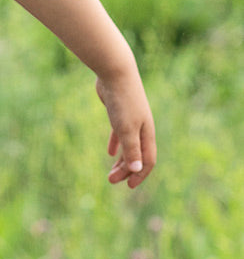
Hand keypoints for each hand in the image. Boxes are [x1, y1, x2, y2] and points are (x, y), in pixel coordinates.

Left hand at [96, 73, 155, 188]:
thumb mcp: (126, 128)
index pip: (147, 160)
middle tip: (111, 181)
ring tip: (110, 173)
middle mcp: (141, 127)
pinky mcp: (118, 112)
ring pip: (128, 145)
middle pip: (137, 155)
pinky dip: (116, 144)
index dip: (140, 174)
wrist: (115, 72)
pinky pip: (119, 133)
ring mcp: (130, 119)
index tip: (128, 186)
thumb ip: (132, 149)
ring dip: (121, 160)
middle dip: (126, 170)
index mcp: (146, 133)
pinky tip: (110, 152)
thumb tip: (137, 171)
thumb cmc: (122, 101)